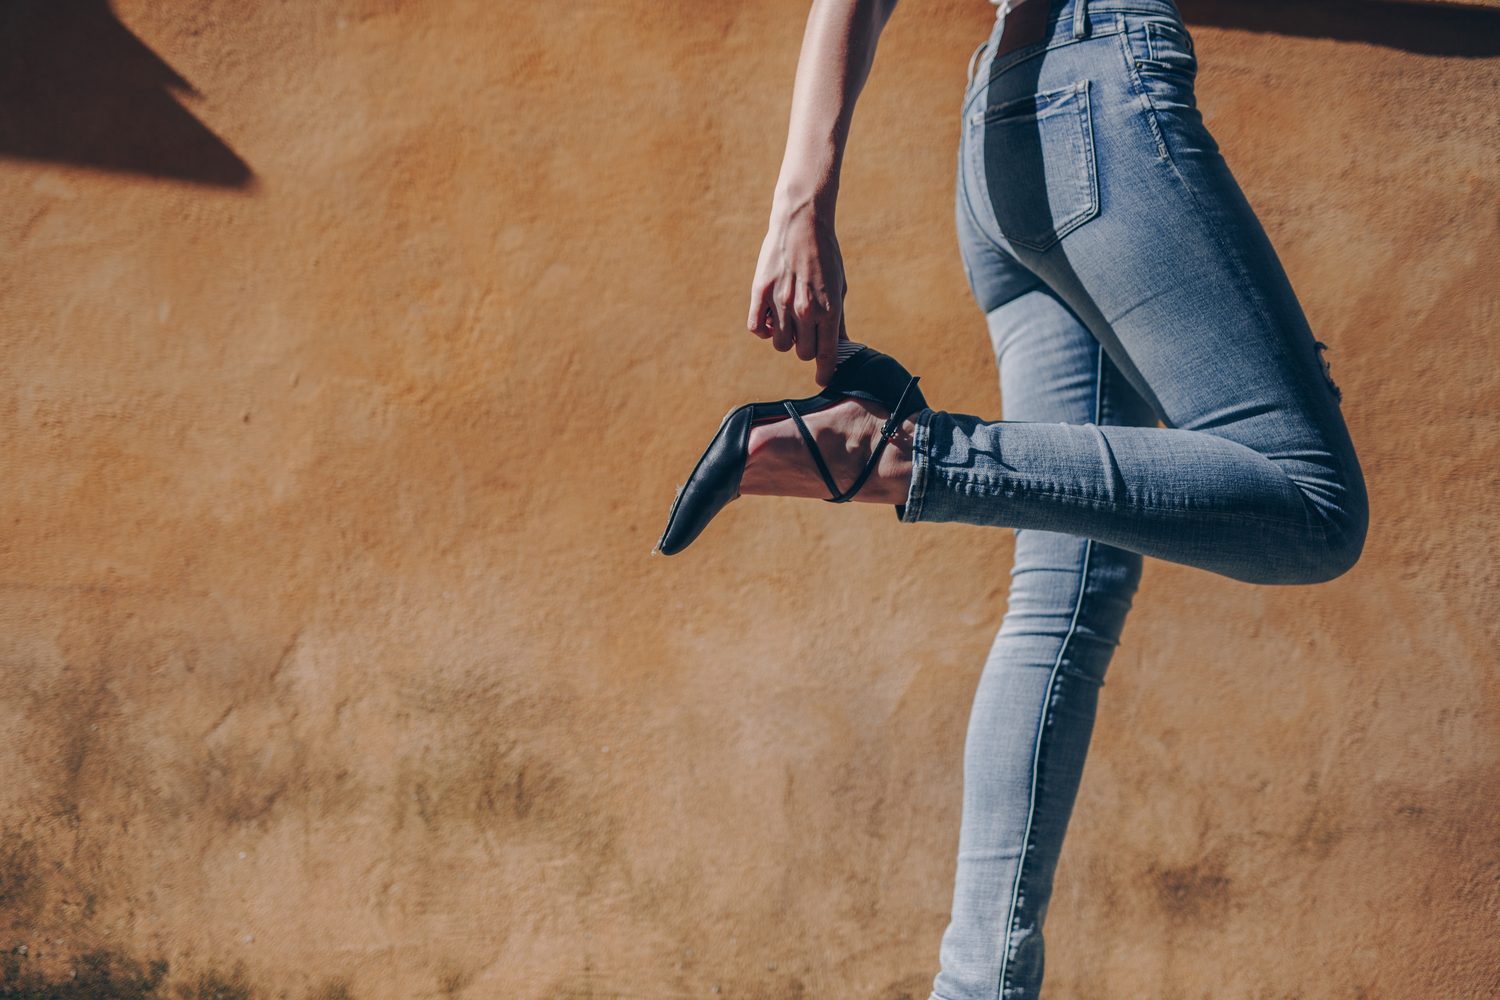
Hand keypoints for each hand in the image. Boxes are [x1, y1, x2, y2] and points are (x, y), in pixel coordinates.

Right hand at [746, 203, 847, 386]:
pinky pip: (756, 329)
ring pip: (779, 343)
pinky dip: (763, 330)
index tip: (823, 379)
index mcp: (829, 308)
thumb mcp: (839, 287)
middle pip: (802, 352)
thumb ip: (838, 319)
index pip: (826, 353)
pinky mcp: (760, 293)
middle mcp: (804, 309)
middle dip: (806, 348)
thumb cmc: (825, 255)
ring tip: (788, 321)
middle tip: (806, 333)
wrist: (801, 222)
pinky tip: (769, 319)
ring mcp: (780, 302)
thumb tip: (842, 346)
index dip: (825, 371)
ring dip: (785, 338)